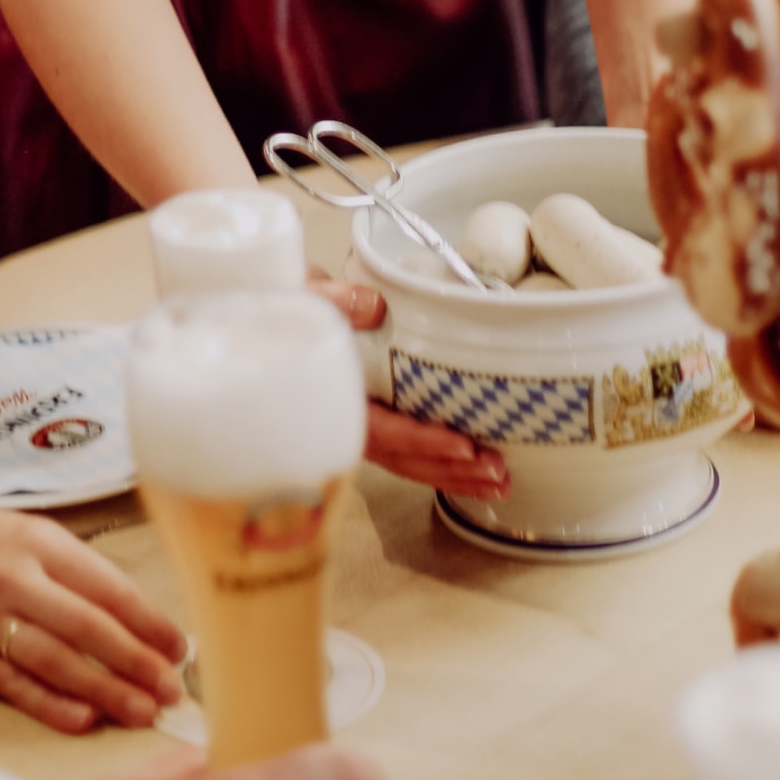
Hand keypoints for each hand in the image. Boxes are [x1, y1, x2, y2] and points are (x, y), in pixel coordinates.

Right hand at [0, 504, 185, 733]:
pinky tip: (84, 719)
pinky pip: (14, 684)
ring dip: (104, 689)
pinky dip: (51, 704)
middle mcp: (14, 578)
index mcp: (37, 541)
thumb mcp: (21, 533)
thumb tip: (131, 616)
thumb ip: (70, 569)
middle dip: (136, 661)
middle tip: (172, 690)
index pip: (106, 585)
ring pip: (56, 661)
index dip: (148, 621)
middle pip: (88, 627)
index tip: (179, 648)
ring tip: (141, 711)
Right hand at [307, 280, 510, 499]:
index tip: (462, 446)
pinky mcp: (376, 420)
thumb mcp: (307, 297)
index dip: (423, 441)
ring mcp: (363, 426)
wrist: (280, 315)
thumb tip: (374, 305)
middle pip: (403, 458)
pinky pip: (409, 453)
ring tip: (500, 482)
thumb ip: (335, 301)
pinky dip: (443, 464)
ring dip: (454, 475)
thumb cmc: (294, 308)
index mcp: (335, 400)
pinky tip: (476, 470)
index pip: (382, 431)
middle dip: (451, 469)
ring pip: (409, 463)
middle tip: (496, 472)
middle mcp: (348, 423)